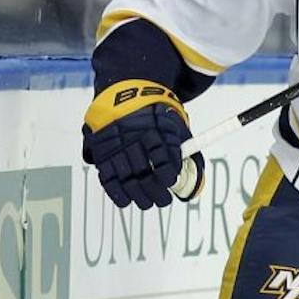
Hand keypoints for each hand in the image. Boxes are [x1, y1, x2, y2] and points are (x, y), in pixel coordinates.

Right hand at [82, 81, 204, 208]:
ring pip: (126, 177)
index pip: (161, 156)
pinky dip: (117, 192)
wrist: (125, 95)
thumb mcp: (175, 126)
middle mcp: (132, 138)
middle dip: (155, 191)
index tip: (171, 182)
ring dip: (138, 195)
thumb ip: (187, 152)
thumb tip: (197, 183)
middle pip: (143, 171)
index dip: (167, 172)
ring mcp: (115, 146)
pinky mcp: (102, 153)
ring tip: (149, 203)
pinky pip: (107, 177)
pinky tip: (126, 201)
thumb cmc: (157, 118)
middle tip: (163, 200)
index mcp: (154, 130)